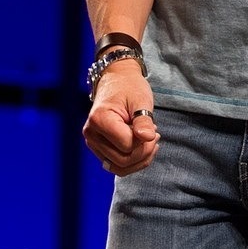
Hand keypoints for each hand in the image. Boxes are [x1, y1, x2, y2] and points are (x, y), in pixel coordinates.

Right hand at [82, 60, 159, 176]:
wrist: (117, 80)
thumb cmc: (129, 87)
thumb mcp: (141, 99)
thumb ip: (144, 120)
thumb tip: (147, 138)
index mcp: (99, 119)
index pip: (126, 144)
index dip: (143, 139)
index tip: (153, 126)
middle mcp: (91, 134)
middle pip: (122, 160)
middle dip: (144, 151)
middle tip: (155, 134)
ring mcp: (93, 143)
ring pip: (119, 168)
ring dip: (140, 160)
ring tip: (150, 142)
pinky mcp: (99, 148)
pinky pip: (116, 165)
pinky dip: (132, 161)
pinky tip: (143, 147)